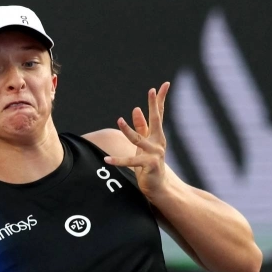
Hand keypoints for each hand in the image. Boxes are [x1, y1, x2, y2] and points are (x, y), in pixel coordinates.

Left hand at [104, 81, 170, 199]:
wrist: (158, 186)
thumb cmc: (149, 164)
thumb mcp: (144, 144)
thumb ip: (141, 127)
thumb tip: (136, 108)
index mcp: (157, 135)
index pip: (159, 114)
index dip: (160, 100)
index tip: (165, 85)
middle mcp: (158, 142)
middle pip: (156, 120)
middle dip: (154, 105)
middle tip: (152, 91)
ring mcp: (155, 153)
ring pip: (138, 139)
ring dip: (127, 130)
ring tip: (119, 120)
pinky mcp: (148, 165)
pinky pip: (130, 161)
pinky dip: (117, 161)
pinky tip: (107, 160)